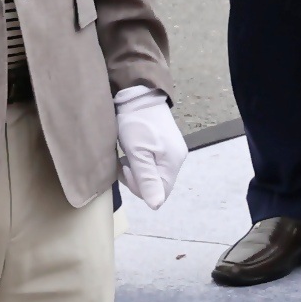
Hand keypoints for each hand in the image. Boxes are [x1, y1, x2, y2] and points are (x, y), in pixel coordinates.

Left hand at [113, 84, 186, 208]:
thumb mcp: (137, 153)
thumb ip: (146, 179)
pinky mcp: (166, 145)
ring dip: (137, 170)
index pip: (159, 193)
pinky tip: (134, 151)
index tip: (126, 170)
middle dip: (137, 178)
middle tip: (123, 162)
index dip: (140, 188)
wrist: (139, 95)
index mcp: (173, 163)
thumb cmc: (136, 123)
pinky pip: (154, 164)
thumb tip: (156, 206)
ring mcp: (173, 152)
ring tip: (127, 155)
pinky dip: (141, 161)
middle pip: (157, 184)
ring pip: (154, 174)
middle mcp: (177, 159)